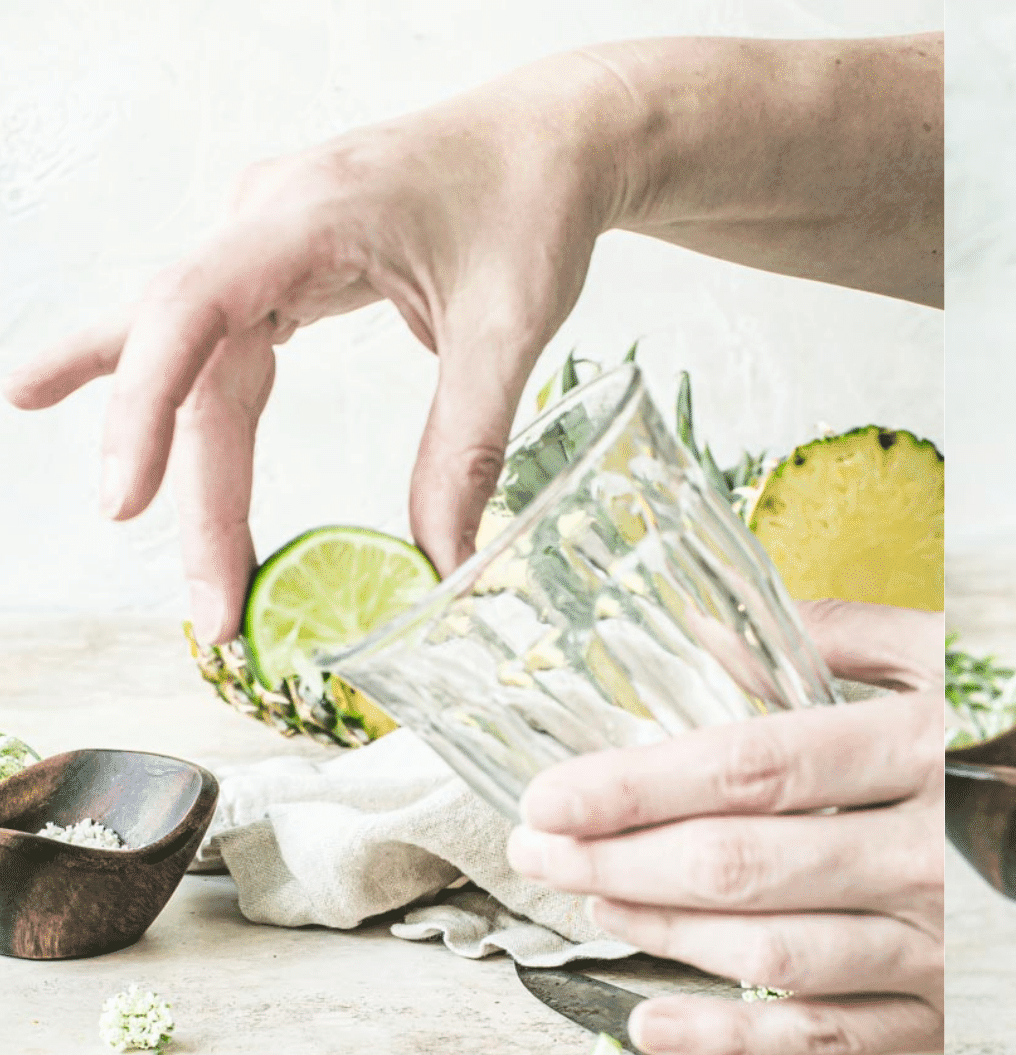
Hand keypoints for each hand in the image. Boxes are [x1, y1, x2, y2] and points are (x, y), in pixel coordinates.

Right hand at [1, 57, 622, 643]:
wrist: (552, 143)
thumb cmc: (530, 210)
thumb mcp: (509, 333)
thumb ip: (467, 447)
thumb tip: (443, 564)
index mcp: (308, 217)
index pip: (190, 309)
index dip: (147, 406)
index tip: (127, 501)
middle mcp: (263, 221)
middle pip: (194, 363)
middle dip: (194, 491)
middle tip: (213, 609)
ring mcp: (265, 240)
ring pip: (197, 358)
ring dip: (181, 460)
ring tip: (142, 536)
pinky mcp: (284, 264)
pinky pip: (219, 343)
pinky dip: (185, 403)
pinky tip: (123, 435)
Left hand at [505, 600, 943, 1054]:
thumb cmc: (1001, 726)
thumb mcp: (937, 650)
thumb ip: (827, 630)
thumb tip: (692, 628)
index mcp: (924, 746)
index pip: (755, 766)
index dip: (638, 783)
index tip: (551, 791)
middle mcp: (930, 851)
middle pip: (744, 867)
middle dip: (619, 860)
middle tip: (540, 847)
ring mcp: (937, 943)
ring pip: (771, 954)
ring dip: (659, 934)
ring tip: (588, 902)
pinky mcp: (941, 1010)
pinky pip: (824, 1038)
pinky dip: (727, 1039)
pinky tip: (647, 1020)